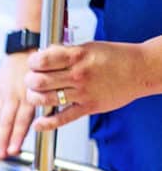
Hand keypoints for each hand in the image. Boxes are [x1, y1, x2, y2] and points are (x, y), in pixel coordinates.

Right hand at [0, 52, 35, 158]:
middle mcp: (14, 96)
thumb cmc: (39, 69)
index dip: (17, 137)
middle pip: (6, 122)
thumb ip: (41, 105)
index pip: (22, 121)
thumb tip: (40, 126)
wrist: (24, 49)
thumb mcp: (46, 85)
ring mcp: (2, 94)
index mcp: (28, 96)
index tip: (13, 150)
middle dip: (2, 140)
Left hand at [24, 41, 152, 130]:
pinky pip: (63, 118)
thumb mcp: (88, 47)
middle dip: (29, 82)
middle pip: (39, 81)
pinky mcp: (89, 107)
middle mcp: (78, 74)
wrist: (141, 70)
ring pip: (46, 99)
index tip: (32, 64)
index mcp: (77, 56)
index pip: (42, 60)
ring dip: (34, 99)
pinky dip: (47, 123)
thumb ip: (65, 52)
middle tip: (30, 81)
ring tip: (35, 96)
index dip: (32, 63)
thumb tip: (42, 54)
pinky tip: (38, 123)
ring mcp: (83, 92)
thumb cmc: (116, 58)